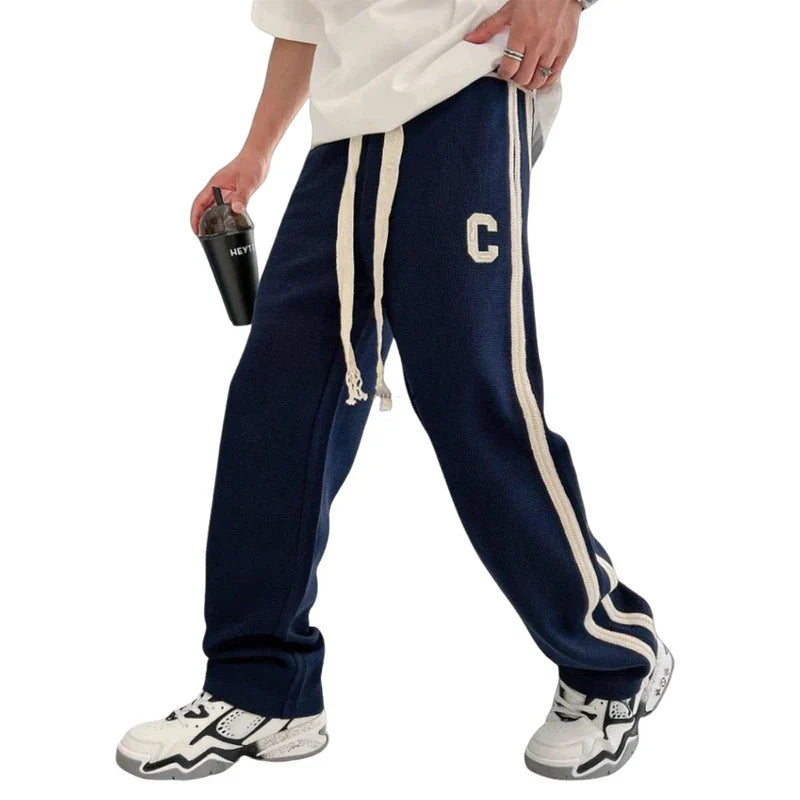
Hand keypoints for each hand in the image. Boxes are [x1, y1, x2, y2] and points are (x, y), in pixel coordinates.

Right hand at [190, 148, 268, 233]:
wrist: (258, 157)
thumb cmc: (251, 165)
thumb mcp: (247, 183)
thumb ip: (242, 197)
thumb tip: (236, 210)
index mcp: (215, 184)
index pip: (199, 202)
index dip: (195, 217)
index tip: (195, 229)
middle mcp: (217, 187)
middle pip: (203, 206)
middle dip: (200, 221)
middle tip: (202, 235)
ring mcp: (224, 189)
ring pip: (213, 206)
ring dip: (210, 218)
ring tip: (211, 233)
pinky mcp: (232, 191)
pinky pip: (223, 205)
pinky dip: (222, 215)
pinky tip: (226, 223)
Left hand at [464, 0, 580, 90]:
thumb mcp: (509, 9)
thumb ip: (489, 27)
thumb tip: (470, 40)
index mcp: (522, 33)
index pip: (510, 67)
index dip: (504, 74)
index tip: (503, 71)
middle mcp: (539, 43)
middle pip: (524, 77)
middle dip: (516, 80)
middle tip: (514, 74)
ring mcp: (554, 47)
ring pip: (539, 80)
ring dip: (530, 82)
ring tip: (526, 76)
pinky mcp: (567, 48)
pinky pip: (555, 75)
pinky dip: (545, 81)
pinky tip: (540, 77)